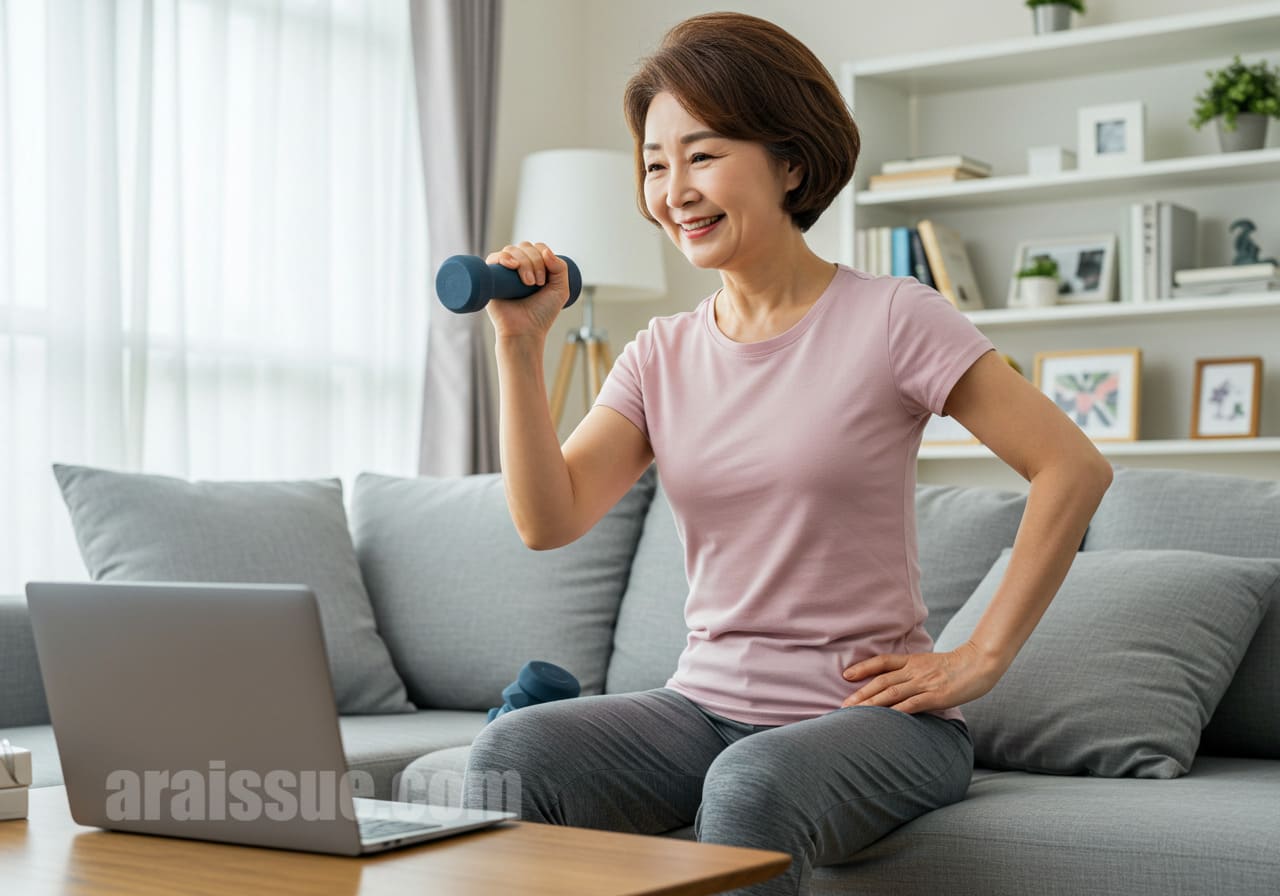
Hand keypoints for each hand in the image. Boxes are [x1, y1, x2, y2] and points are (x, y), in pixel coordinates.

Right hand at [484, 242, 572, 340]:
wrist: (525, 331)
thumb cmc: (541, 314)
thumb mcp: (560, 290)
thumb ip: (560, 268)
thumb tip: (545, 250)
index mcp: (534, 267)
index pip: (537, 248)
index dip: (543, 256)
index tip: (545, 279)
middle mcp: (518, 266)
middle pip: (525, 247)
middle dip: (534, 261)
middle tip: (537, 283)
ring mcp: (503, 271)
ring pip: (511, 250)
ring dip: (524, 262)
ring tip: (528, 283)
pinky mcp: (491, 278)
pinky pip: (493, 258)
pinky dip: (503, 257)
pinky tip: (512, 265)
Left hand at [840, 641, 1004, 713]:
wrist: (981, 662)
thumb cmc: (959, 666)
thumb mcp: (932, 664)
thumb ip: (917, 672)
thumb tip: (903, 685)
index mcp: (913, 661)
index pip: (883, 662)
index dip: (863, 668)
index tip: (846, 675)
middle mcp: (915, 671)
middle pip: (882, 681)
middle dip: (861, 694)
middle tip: (843, 706)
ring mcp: (924, 683)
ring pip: (891, 694)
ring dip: (871, 705)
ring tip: (855, 714)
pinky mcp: (935, 696)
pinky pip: (911, 705)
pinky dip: (895, 712)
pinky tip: (884, 721)